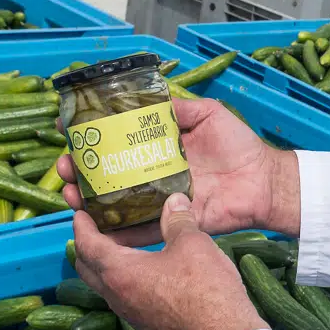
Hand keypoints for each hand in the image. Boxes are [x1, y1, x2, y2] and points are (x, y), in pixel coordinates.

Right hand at [58, 97, 299, 246]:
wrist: (263, 181)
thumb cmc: (240, 145)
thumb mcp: (207, 114)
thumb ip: (179, 108)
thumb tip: (147, 97)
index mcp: (158, 149)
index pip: (117, 144)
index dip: (92, 141)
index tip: (68, 133)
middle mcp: (153, 175)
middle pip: (108, 176)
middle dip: (81, 173)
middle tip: (65, 169)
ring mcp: (159, 200)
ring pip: (115, 204)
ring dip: (88, 201)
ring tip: (70, 194)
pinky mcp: (169, 223)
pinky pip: (139, 231)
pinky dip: (116, 233)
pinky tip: (93, 227)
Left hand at [70, 193, 268, 329]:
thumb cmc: (205, 289)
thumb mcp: (193, 244)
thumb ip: (178, 220)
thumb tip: (174, 200)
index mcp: (119, 272)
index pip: (87, 245)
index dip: (81, 226)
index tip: (81, 213)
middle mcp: (118, 296)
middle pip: (88, 269)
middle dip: (88, 247)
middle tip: (99, 228)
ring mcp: (132, 315)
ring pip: (107, 287)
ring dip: (108, 266)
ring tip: (125, 246)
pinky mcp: (148, 327)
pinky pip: (125, 299)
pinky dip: (126, 281)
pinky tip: (149, 272)